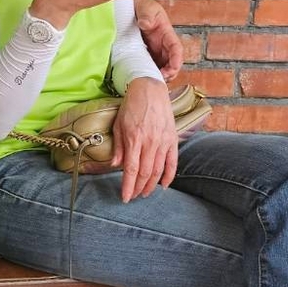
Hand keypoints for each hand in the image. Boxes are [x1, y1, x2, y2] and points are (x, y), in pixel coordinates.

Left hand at [111, 77, 177, 202]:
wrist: (150, 90)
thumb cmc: (131, 106)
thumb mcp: (118, 124)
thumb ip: (118, 146)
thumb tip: (115, 165)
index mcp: (134, 138)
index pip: (130, 169)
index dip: (128, 186)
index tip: (124, 197)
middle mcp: (150, 142)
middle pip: (145, 173)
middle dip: (138, 188)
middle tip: (133, 196)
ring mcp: (163, 141)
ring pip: (158, 170)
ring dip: (151, 185)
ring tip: (144, 193)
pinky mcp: (172, 139)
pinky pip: (172, 162)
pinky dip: (169, 176)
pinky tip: (163, 185)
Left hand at [135, 0, 182, 80]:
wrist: (132, 8)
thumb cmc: (142, 7)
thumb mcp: (146, 8)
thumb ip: (147, 15)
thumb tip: (145, 24)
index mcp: (167, 34)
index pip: (176, 48)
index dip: (176, 59)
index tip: (173, 68)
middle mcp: (163, 45)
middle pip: (172, 62)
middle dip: (170, 72)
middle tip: (161, 78)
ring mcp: (155, 51)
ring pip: (163, 67)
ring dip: (161, 75)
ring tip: (153, 81)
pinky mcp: (146, 55)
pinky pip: (152, 66)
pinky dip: (151, 74)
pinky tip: (144, 78)